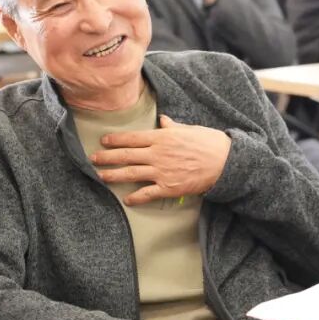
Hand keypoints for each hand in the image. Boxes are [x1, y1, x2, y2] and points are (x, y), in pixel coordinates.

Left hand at [91, 115, 231, 205]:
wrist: (225, 162)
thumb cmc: (209, 143)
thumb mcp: (189, 129)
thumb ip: (172, 127)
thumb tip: (163, 120)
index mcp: (162, 137)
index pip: (132, 137)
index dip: (115, 140)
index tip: (103, 141)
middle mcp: (158, 154)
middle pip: (126, 155)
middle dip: (107, 157)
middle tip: (92, 159)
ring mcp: (162, 171)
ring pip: (131, 173)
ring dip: (113, 175)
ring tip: (100, 176)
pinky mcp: (169, 187)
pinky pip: (148, 193)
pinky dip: (136, 197)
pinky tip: (126, 199)